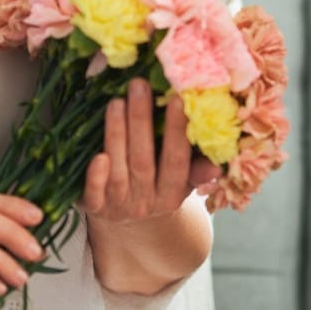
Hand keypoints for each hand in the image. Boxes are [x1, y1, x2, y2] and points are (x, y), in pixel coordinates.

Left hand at [82, 79, 218, 224]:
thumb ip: (196, 171)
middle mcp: (147, 203)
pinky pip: (94, 196)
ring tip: (116, 102)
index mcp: (172, 195)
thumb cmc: (156, 188)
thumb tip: (216, 165)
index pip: (177, 160)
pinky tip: (97, 155)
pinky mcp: (94, 209)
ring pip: (118, 170)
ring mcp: (119, 207)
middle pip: (143, 160)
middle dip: (141, 120)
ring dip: (117, 134)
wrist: (124, 225)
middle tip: (138, 85)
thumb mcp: (180, 184)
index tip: (177, 99)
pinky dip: (95, 177)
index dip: (177, 131)